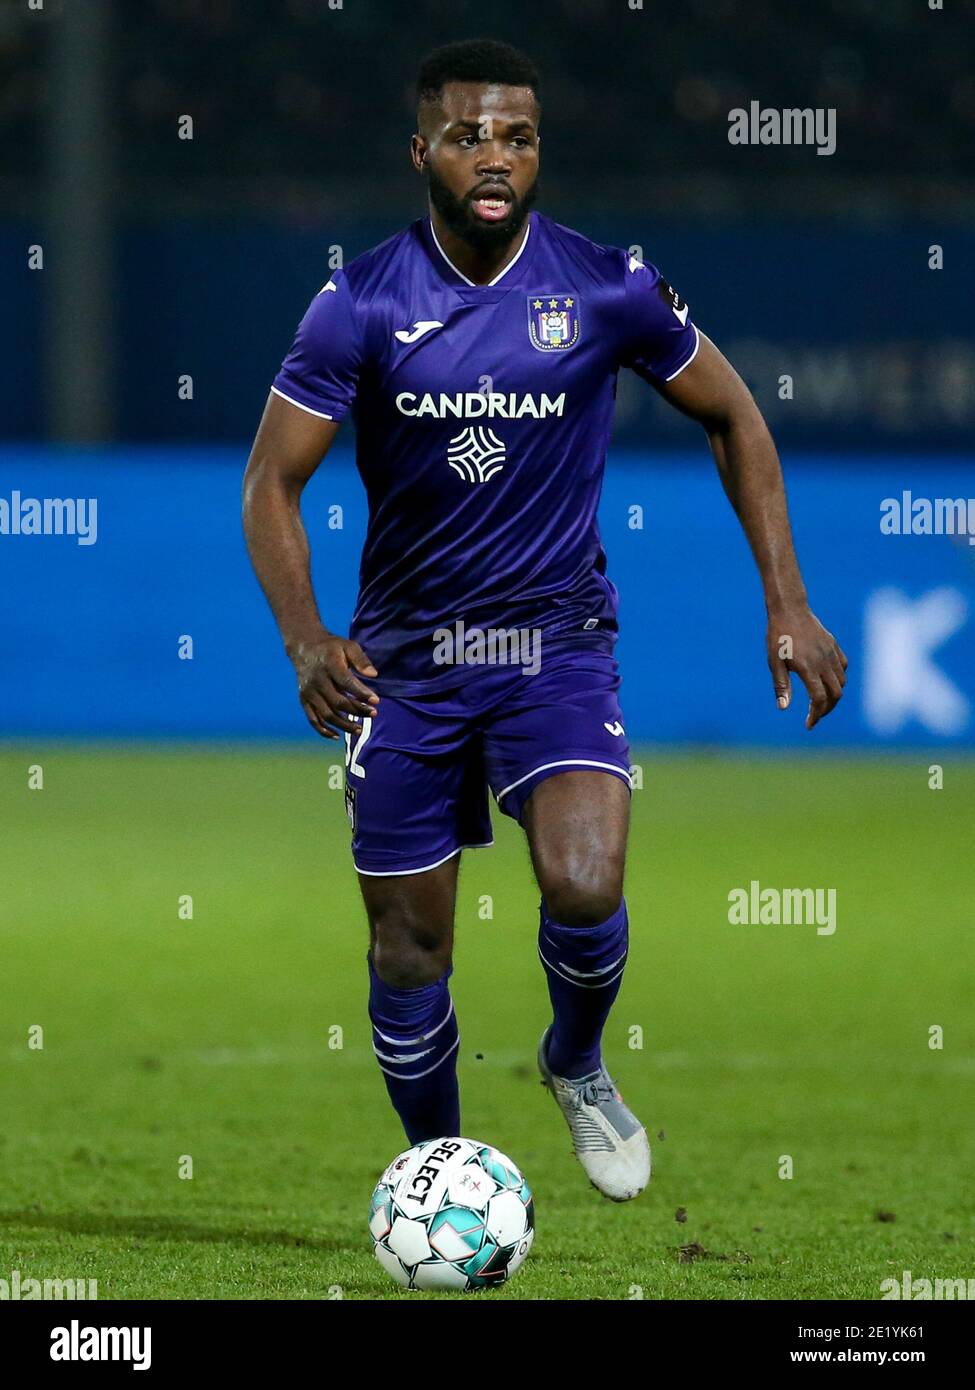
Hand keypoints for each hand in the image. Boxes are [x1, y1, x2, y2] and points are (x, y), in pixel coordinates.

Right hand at [288, 634, 378, 738]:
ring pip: (326, 714)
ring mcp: (309, 692)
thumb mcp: (348, 646)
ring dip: (343, 725)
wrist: (304, 647)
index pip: (347, 682)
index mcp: (329, 665)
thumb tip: (374, 674)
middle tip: (373, 714)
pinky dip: (323, 730)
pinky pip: (312, 719)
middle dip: (357, 710)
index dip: (362, 694)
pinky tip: (337, 736)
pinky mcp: (304, 700)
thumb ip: (361, 660)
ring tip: (359, 730)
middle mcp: (317, 680)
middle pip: (338, 701)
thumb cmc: (332, 647)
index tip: (376, 701)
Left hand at [767, 607, 847, 729]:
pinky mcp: (834, 646)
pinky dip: (839, 679)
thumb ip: (781, 685)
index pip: (819, 699)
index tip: (808, 725)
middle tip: (814, 716)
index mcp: (808, 668)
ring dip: (833, 695)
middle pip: (835, 694)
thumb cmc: (778, 637)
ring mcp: (831, 653)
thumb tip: (784, 708)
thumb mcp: (774, 662)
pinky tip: (827, 682)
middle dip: (826, 709)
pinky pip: (843, 667)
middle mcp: (824, 662)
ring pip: (842, 682)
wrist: (790, 609)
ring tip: (820, 702)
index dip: (815, 715)